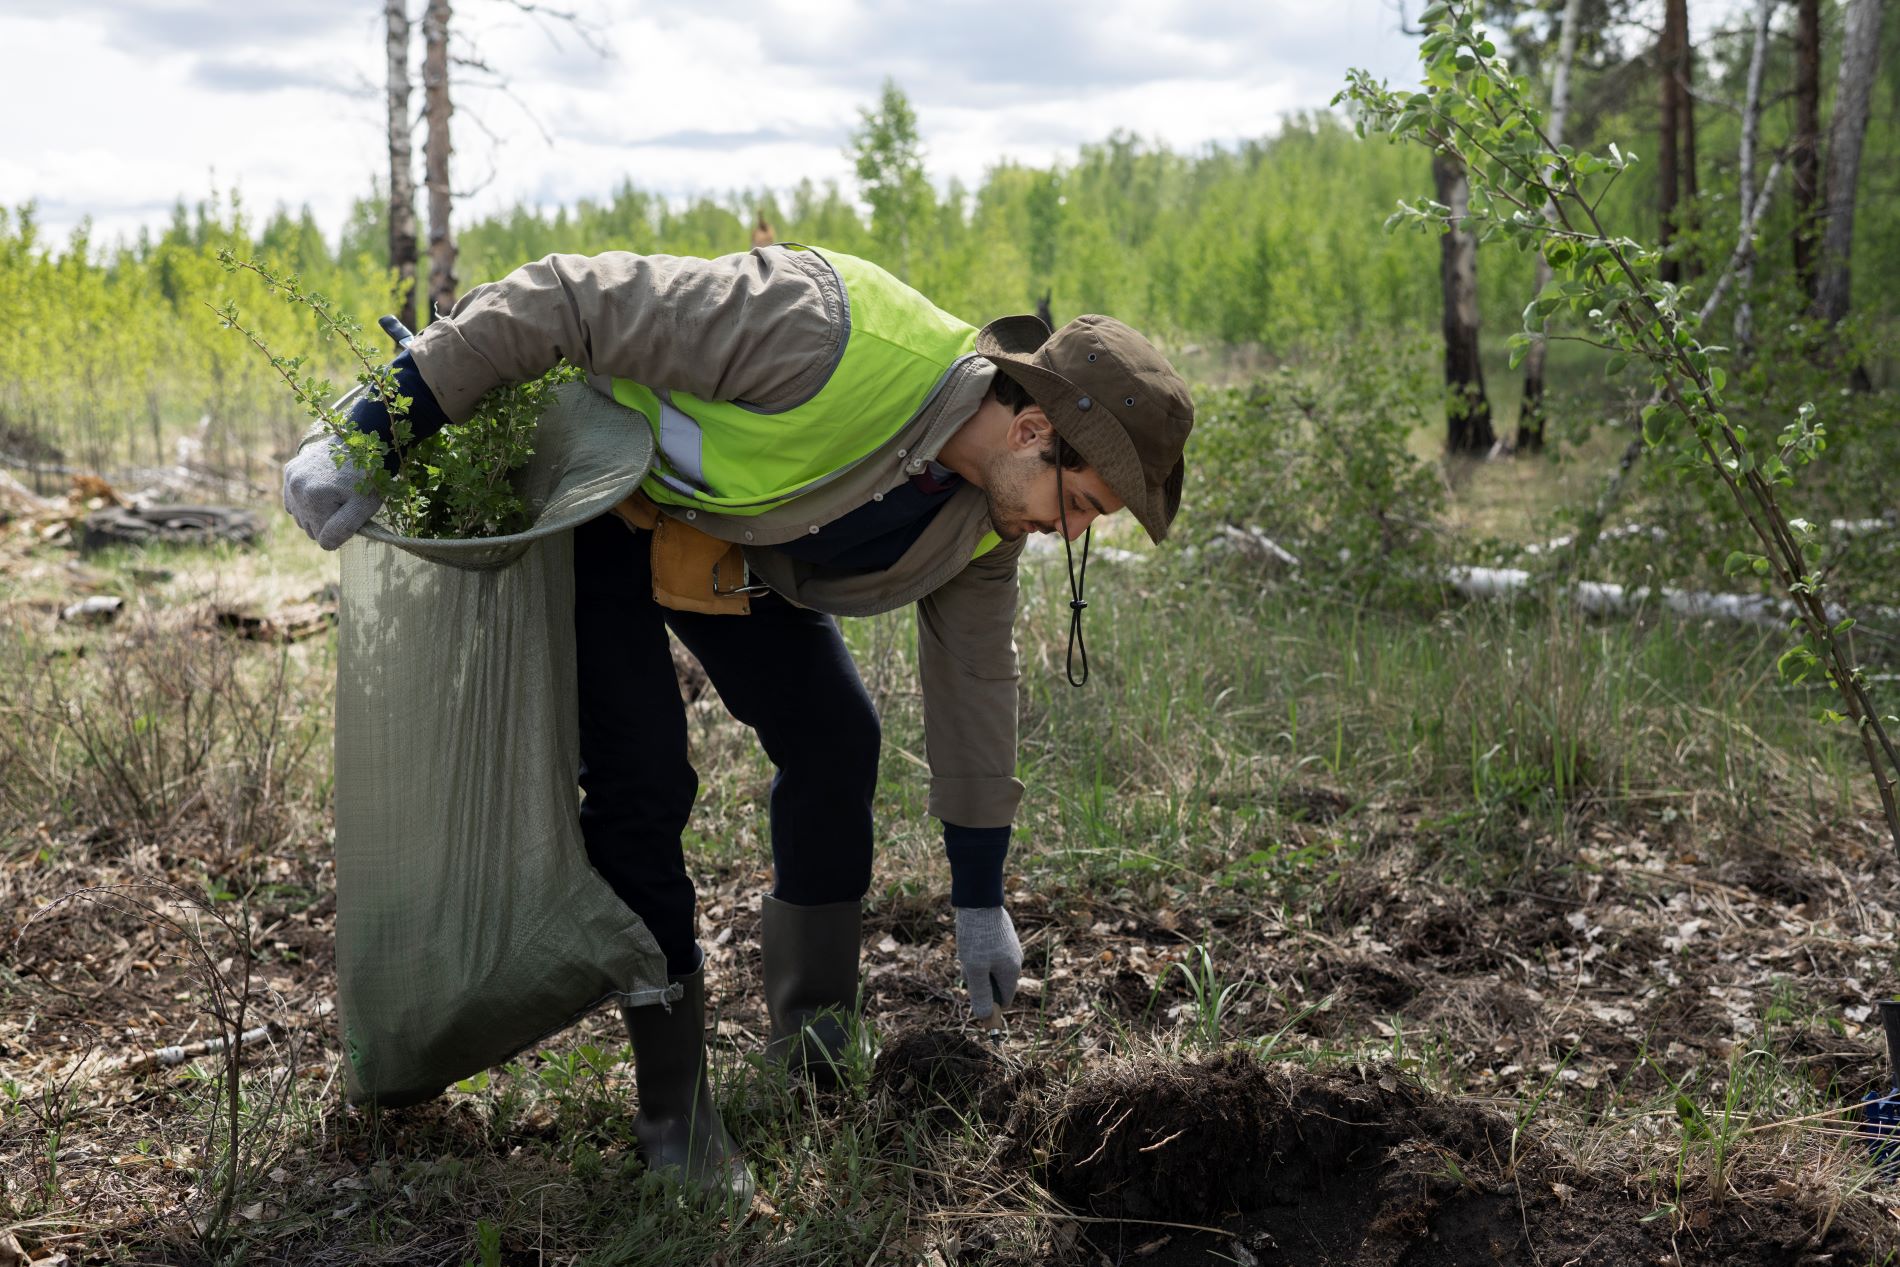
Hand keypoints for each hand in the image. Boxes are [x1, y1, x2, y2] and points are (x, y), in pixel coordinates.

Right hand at [283, 436, 381, 549]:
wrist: (361, 442)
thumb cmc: (367, 476)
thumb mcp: (365, 505)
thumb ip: (345, 527)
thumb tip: (325, 544)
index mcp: (313, 498)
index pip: (324, 539)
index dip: (342, 531)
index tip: (352, 514)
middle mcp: (296, 488)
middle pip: (311, 530)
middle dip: (329, 522)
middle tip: (346, 502)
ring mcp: (290, 479)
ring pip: (301, 518)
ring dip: (317, 513)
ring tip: (335, 493)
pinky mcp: (289, 471)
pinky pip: (293, 502)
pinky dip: (307, 502)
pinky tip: (321, 489)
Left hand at [955, 905, 1020, 1020]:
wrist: (979, 900)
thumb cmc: (976, 937)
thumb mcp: (974, 970)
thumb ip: (981, 994)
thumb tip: (984, 1017)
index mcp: (1011, 971)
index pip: (1004, 1000)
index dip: (989, 1003)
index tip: (973, 995)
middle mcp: (1015, 960)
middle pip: (996, 984)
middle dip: (979, 981)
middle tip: (966, 967)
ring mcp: (1010, 946)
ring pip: (991, 968)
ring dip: (976, 966)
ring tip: (966, 951)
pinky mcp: (1003, 936)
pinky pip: (991, 954)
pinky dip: (979, 953)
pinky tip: (970, 941)